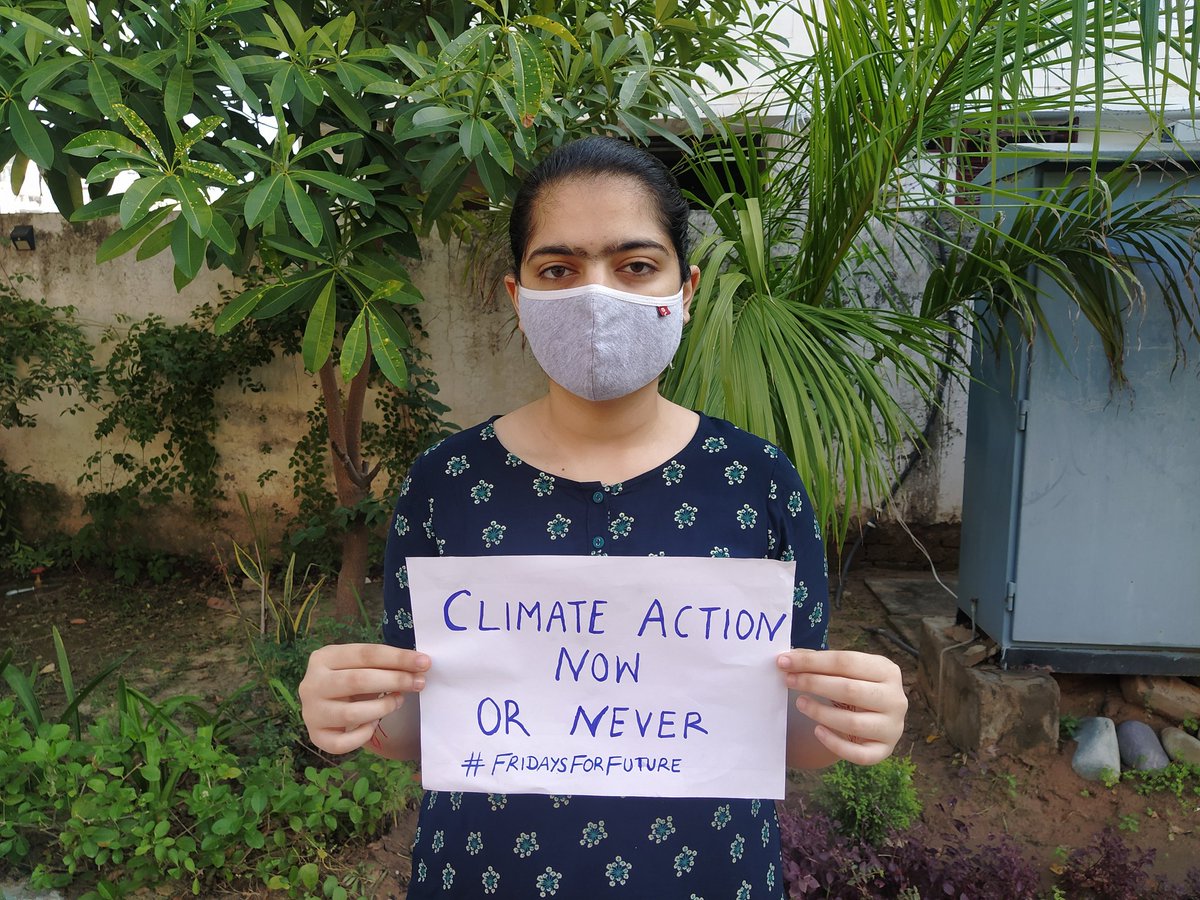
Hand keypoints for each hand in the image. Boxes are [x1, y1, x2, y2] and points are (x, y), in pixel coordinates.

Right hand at [299, 643, 430, 754]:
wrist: (322, 703)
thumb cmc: (348, 679)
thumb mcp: (360, 665)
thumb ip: (383, 664)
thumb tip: (419, 668)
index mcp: (323, 658)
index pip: (365, 654)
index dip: (397, 658)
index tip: (424, 662)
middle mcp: (311, 684)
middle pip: (357, 681)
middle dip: (395, 681)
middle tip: (419, 683)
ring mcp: (311, 712)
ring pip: (351, 714)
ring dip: (383, 707)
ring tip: (398, 700)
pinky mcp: (316, 736)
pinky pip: (343, 743)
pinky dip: (364, 734)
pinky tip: (374, 724)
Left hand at [777, 649, 906, 764]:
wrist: (875, 716)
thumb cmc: (856, 687)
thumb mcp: (845, 671)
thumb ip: (819, 663)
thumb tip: (788, 658)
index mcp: (887, 670)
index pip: (846, 661)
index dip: (812, 661)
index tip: (784, 661)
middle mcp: (895, 698)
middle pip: (850, 690)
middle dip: (813, 683)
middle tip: (788, 680)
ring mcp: (892, 727)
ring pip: (852, 723)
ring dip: (820, 712)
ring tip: (800, 703)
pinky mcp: (884, 750)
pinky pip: (859, 754)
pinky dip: (835, 744)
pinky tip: (817, 731)